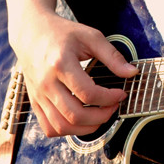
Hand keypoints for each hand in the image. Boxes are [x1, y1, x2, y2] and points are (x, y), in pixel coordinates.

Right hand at [9, 10, 137, 137]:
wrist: (31, 32)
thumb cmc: (62, 33)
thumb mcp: (91, 37)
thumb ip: (113, 56)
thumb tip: (133, 73)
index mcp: (60, 64)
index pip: (88, 93)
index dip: (110, 98)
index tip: (121, 93)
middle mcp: (46, 83)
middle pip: (75, 115)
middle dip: (101, 116)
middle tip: (113, 107)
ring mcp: (38, 95)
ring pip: (61, 126)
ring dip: (86, 128)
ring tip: (100, 115)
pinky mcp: (34, 102)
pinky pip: (49, 127)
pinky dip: (68, 130)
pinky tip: (82, 120)